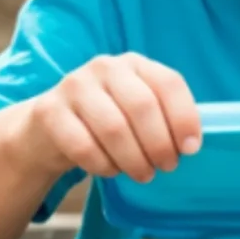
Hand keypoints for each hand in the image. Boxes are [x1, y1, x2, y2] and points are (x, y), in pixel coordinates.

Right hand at [29, 54, 202, 182]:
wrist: (49, 129)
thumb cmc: (106, 122)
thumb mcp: (136, 111)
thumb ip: (163, 118)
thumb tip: (191, 145)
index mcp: (134, 64)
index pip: (169, 83)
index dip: (185, 118)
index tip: (190, 149)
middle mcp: (105, 67)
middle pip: (142, 107)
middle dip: (160, 145)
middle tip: (166, 167)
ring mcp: (74, 86)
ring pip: (114, 129)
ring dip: (134, 160)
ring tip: (142, 174)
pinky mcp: (49, 111)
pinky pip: (83, 146)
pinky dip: (103, 166)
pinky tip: (110, 170)